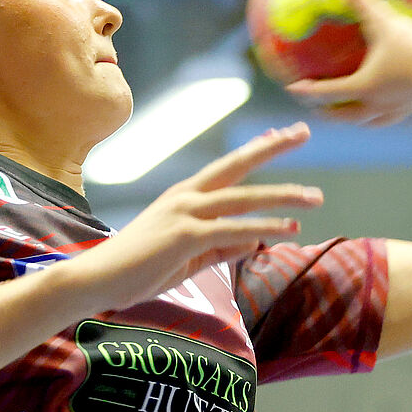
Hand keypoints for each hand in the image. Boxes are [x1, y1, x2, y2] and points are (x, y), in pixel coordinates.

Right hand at [68, 124, 321, 309]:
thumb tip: (254, 240)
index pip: (228, 167)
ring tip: (315, 197)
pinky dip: (262, 228)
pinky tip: (288, 229)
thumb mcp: (187, 257)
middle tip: (304, 132)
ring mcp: (184, 213)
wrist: (97, 280)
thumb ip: (220, 248)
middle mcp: (185, 196)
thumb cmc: (137, 270)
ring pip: (243, 199)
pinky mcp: (184, 236)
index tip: (281, 134)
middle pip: (237, 165)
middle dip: (273, 146)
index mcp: (184, 196)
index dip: (256, 149)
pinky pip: (232, 230)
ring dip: (282, 197)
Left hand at [287, 0, 411, 124]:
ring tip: (356, 112)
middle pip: (346, 116)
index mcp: (363, 87)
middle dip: (331, 113)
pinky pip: (395, 114)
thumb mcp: (386, 21)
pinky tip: (394, 101)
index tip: (292, 88)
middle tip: (320, 109)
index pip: (328, 92)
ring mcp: (397, 110)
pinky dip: (387, 111)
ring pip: (370, 121)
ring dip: (358, 118)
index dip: (308, 90)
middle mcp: (377, 105)